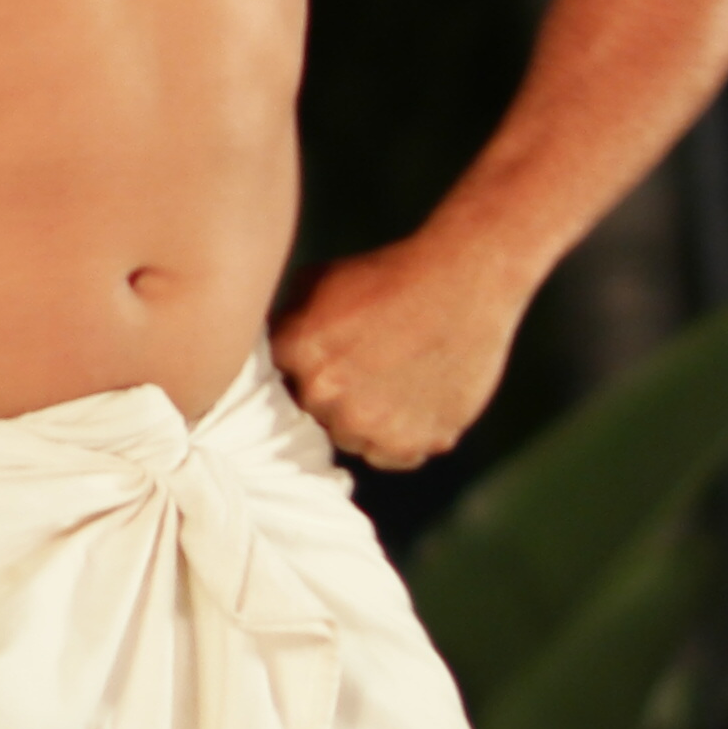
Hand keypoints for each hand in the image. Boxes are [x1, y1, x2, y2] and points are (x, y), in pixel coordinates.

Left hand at [274, 228, 527, 469]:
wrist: (465, 277)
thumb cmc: (389, 273)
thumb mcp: (318, 280)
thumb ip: (286, 321)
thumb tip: (262, 347)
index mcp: (298, 354)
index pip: (279, 384)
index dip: (301, 372)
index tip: (323, 359)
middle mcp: (328, 397)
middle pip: (316, 416)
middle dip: (333, 397)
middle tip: (364, 368)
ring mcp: (374, 425)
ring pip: (354, 440)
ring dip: (366, 421)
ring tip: (392, 381)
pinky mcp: (417, 440)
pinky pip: (395, 455)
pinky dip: (403, 436)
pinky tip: (414, 398)